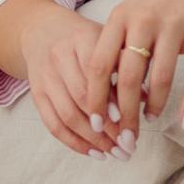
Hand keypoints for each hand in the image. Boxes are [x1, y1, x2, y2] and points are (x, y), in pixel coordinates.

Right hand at [14, 3, 129, 158]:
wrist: (42, 30)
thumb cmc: (85, 38)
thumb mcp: (107, 39)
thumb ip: (125, 64)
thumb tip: (147, 98)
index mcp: (83, 38)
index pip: (97, 74)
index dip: (112, 100)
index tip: (130, 120)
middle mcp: (60, 56)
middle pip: (82, 97)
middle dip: (107, 126)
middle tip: (129, 145)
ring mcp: (46, 77)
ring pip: (67, 114)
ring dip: (92, 139)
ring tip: (116, 153)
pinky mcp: (36, 94)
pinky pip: (53, 124)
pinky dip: (73, 142)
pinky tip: (93, 152)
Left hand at [79, 0, 183, 147]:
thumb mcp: (130, 14)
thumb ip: (116, 47)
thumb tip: (102, 96)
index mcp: (120, 18)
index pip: (98, 65)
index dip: (94, 98)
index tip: (95, 125)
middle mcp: (143, 20)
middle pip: (127, 77)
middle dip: (124, 115)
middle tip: (125, 139)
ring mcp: (174, 24)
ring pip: (160, 78)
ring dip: (154, 106)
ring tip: (151, 120)